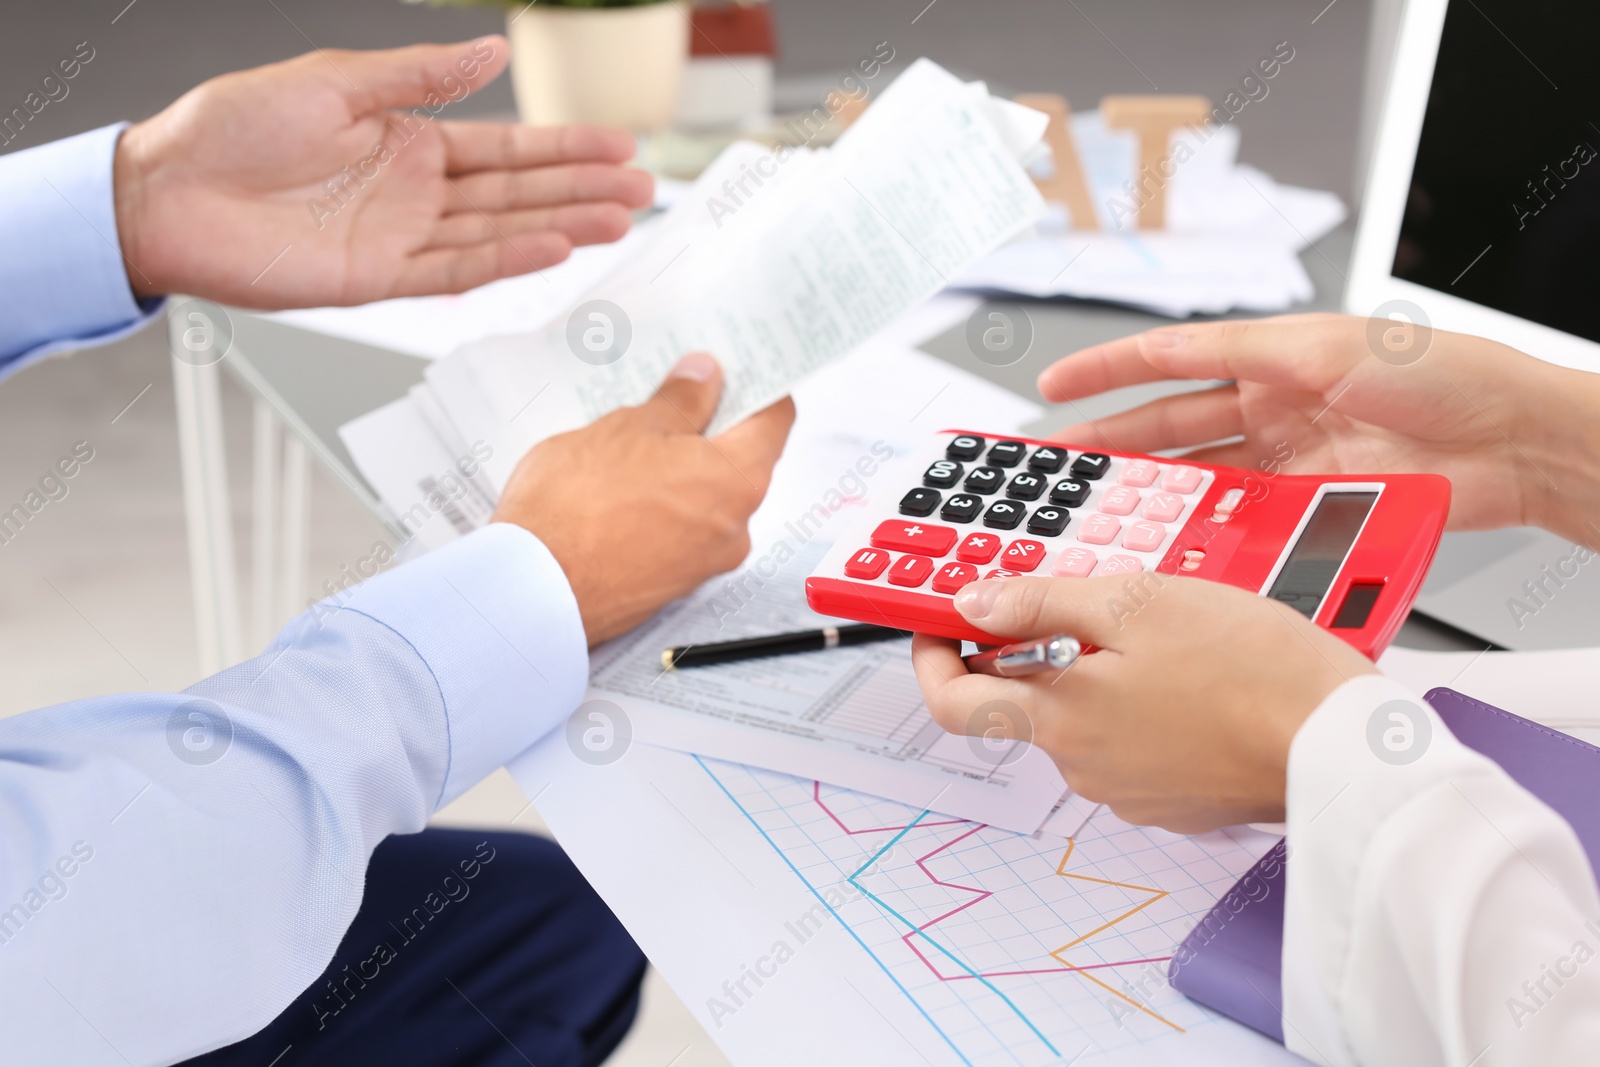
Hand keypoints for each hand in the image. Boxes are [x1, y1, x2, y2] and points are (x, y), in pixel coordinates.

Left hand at [113, 37, 652, 307]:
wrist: (165, 191)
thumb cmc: (231, 127)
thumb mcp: (336, 81)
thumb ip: (422, 77)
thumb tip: (493, 51)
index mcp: (408, 140)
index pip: (507, 148)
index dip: (566, 147)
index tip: (620, 145)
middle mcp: (415, 193)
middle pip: (519, 193)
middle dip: (583, 190)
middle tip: (644, 190)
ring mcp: (402, 238)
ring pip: (500, 233)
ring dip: (562, 225)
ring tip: (620, 221)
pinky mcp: (378, 279)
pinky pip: (455, 270)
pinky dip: (505, 260)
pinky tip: (552, 248)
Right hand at [492, 353, 794, 644]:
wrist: (531, 588)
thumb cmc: (578, 506)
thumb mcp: (630, 427)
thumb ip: (680, 400)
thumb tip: (705, 377)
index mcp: (738, 481)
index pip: (775, 419)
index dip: (758, 385)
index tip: (736, 366)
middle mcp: (734, 528)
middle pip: (740, 460)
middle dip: (709, 425)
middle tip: (672, 393)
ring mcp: (703, 563)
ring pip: (705, 498)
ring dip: (679, 468)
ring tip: (630, 441)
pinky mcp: (669, 584)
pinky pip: (678, 531)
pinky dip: (660, 505)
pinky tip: (618, 487)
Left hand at [911, 575, 1375, 832]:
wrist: (1345, 750)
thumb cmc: (1256, 673)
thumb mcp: (1137, 603)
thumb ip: (1041, 603)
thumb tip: (971, 605)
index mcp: (1061, 719)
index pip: (952, 702)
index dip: (932, 657)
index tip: (939, 622)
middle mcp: (1084, 766)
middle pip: (1026, 701)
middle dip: (1042, 648)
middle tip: (1088, 599)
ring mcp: (1130, 789)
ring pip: (1086, 718)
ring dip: (1104, 672)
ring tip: (1166, 631)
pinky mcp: (1175, 798)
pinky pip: (1135, 742)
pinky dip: (1146, 704)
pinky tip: (1194, 675)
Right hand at [1036, 313, 1599, 544]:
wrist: (1514, 441)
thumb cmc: (1441, 374)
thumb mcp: (1325, 347)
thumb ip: (1239, 352)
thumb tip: (1164, 350)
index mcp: (1270, 360)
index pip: (1168, 363)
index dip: (1106, 373)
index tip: (1055, 387)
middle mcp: (1272, 411)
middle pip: (1169, 430)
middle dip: (1109, 445)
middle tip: (1057, 466)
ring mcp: (1286, 464)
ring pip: (1196, 482)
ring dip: (1149, 495)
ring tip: (1098, 511)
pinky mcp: (1307, 510)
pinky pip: (1239, 523)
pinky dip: (1203, 533)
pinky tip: (1173, 542)